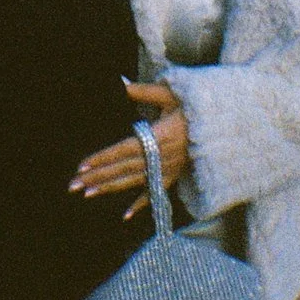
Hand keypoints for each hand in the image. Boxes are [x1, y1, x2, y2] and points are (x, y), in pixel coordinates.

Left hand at [68, 82, 187, 220]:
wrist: (225, 124)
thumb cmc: (196, 105)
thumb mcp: (171, 93)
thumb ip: (144, 92)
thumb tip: (122, 85)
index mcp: (159, 135)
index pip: (124, 149)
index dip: (103, 158)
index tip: (82, 165)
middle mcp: (161, 156)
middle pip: (124, 168)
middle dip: (97, 176)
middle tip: (73, 185)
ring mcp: (168, 168)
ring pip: (134, 181)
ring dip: (110, 188)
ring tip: (87, 193)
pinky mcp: (175, 175)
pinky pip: (156, 192)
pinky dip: (141, 204)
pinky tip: (125, 215)